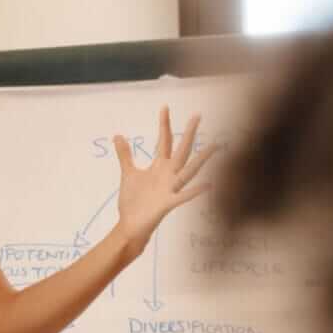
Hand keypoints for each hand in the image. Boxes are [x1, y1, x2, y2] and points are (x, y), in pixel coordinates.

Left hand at [112, 106, 215, 253]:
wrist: (130, 225)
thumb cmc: (133, 201)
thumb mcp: (128, 174)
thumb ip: (125, 155)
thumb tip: (117, 135)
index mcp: (159, 167)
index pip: (164, 141)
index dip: (164, 125)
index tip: (165, 107)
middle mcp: (168, 175)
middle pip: (181, 150)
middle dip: (188, 133)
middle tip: (197, 115)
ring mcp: (170, 188)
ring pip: (189, 170)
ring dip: (201, 159)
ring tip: (215, 145)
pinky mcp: (168, 203)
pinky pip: (184, 196)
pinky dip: (195, 191)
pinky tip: (209, 184)